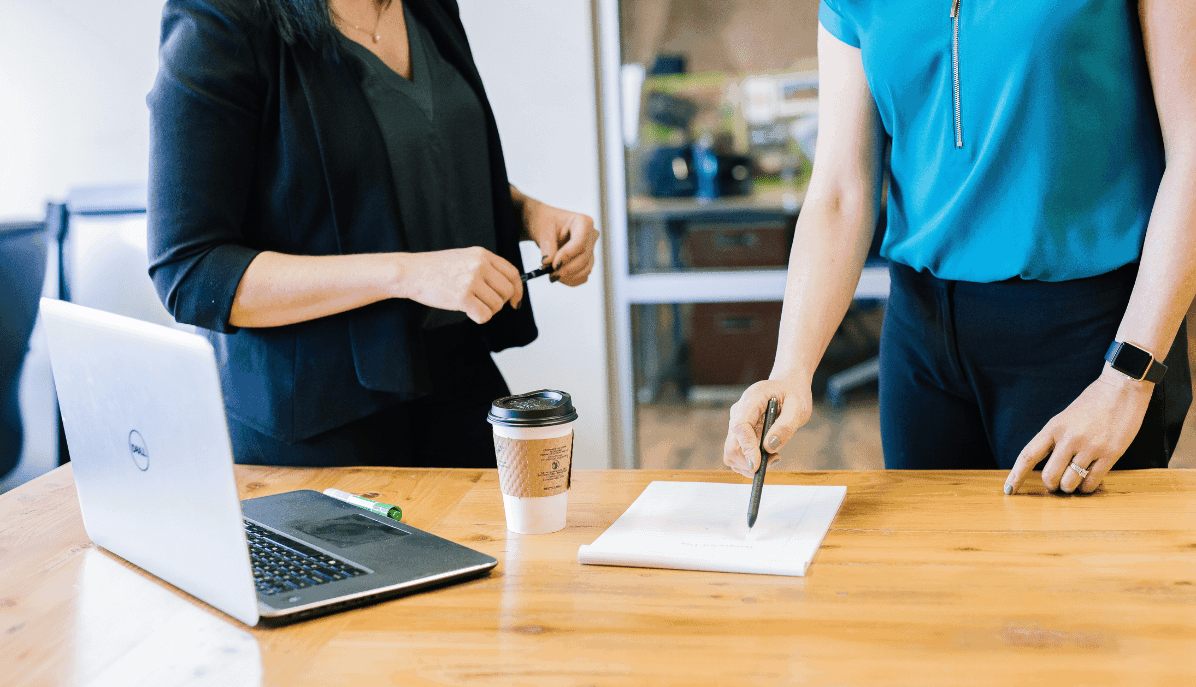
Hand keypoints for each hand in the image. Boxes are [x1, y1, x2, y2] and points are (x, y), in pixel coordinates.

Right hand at [394, 247, 522, 323]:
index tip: (515, 300)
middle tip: (485, 304)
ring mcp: (471, 281)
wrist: (411, 272)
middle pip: (507, 291)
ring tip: (471, 304)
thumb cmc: (435, 268)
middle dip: (499, 302)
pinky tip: (467, 311)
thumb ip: (486, 267)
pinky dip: (478, 317)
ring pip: (496, 305)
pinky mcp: (462, 298)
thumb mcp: (464, 257)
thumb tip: (508, 287)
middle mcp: (480, 266)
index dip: (518, 290)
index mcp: (482, 254)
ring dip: (486, 310)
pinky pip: (484, 315)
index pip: (513, 273)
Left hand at [521, 198, 598, 285]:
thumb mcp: (543, 229)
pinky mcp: (587, 261)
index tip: (554, 265)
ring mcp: (591, 249)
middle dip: (567, 269)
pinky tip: (560, 278)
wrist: (545, 227)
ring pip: (586, 268)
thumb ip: (547, 245)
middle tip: (550, 274)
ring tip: (553, 276)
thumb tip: (549, 262)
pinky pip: (584, 275)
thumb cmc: (546, 222)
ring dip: (569, 276)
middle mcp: (591, 236)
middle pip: (584, 258)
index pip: (580, 243)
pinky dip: (572, 280)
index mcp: (583, 222)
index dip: (567, 256)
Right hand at [723, 378, 812, 477]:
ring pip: (732, 454)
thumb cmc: (793, 395)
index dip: (747, 448)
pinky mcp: (739, 434)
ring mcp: (736, 423)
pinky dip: (751, 461)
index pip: (740, 427)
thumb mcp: (798, 408)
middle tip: (774, 459)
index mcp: (751, 399)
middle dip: (749, 461)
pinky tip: (768, 454)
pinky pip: (738, 454)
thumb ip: (785, 426)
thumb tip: (769, 448)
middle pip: (731, 445)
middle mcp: (738, 412)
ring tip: (774, 455)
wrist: (787, 387)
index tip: (757, 465)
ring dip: (751, 463)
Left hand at [1004, 366, 1153, 494]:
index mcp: (1053, 427)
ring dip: (1070, 488)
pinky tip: (1087, 482)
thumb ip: (1054, 439)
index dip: (1016, 475)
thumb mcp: (1065, 418)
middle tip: (1056, 485)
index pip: (1028, 456)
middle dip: (1051, 486)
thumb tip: (1045, 465)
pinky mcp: (1110, 453)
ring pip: (1070, 482)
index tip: (1008, 490)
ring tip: (1073, 484)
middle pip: (1049, 476)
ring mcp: (1090, 447)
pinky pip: (1092, 481)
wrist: (1122, 389)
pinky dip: (1087, 487)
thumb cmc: (1092, 403)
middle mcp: (1069, 438)